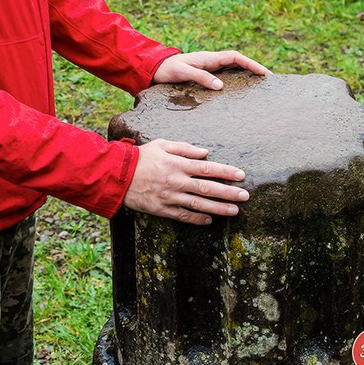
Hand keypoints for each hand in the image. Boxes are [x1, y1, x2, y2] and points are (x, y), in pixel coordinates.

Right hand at [123, 139, 248, 224]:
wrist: (117, 175)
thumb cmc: (141, 157)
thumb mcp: (161, 145)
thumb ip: (184, 148)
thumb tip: (205, 152)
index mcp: (177, 164)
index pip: (207, 168)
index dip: (226, 172)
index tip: (241, 175)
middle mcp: (176, 181)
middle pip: (208, 188)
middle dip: (228, 192)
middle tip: (245, 196)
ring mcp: (170, 197)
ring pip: (199, 204)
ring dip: (219, 208)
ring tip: (234, 211)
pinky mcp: (162, 209)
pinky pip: (183, 216)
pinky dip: (197, 218)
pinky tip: (210, 220)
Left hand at [153, 50, 269, 90]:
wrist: (154, 69)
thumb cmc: (167, 70)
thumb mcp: (183, 73)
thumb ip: (200, 77)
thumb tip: (221, 86)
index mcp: (208, 58)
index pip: (235, 57)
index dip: (251, 63)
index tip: (264, 73)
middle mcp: (211, 61)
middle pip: (237, 62)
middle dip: (253, 68)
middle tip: (267, 80)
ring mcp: (208, 67)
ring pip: (232, 68)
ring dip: (245, 74)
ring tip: (258, 86)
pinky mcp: (204, 74)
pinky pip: (224, 75)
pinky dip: (234, 79)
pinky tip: (238, 91)